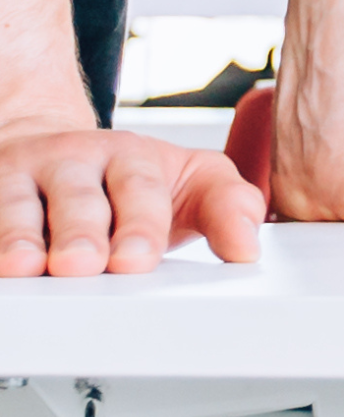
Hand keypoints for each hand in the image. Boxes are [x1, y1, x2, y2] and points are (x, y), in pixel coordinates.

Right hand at [0, 126, 263, 276]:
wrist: (53, 149)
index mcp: (131, 157)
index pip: (141, 188)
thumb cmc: (127, 179)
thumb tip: (247, 248)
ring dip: (21, 236)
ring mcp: (23, 177)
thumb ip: (226, 206)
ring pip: (19, 205)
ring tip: (30, 266)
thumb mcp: (188, 181)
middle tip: (85, 265)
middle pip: (79, 196)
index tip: (139, 260)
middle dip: (82, 232)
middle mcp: (75, 161)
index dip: (141, 224)